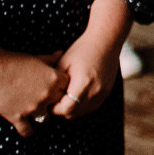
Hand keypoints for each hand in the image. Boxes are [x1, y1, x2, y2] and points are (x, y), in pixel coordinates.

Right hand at [0, 43, 65, 136]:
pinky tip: (26, 128)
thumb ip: (50, 59)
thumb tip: (60, 52)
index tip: (56, 88)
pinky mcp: (18, 117)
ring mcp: (32, 107)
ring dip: (41, 116)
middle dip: (53, 102)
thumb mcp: (35, 58)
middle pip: (58, 103)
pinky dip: (27, 131)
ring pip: (45, 119)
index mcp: (53, 79)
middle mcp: (46, 94)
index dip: (61, 87)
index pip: (67, 86)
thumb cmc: (12, 61)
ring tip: (36, 113)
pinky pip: (27, 130)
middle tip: (47, 101)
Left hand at [53, 0, 131, 118]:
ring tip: (66, 97)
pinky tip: (77, 94)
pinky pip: (92, 106)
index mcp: (82, 84)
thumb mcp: (63, 63)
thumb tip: (46, 96)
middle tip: (55, 101)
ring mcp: (102, 93)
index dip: (55, 109)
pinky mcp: (107, 92)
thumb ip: (55, 83)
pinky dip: (83, 105)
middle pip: (73, 114)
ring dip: (73, 109)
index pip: (65, 109)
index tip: (49, 103)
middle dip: (62, 110)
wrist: (105, 40)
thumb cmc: (82, 49)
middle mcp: (94, 91)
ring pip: (83, 112)